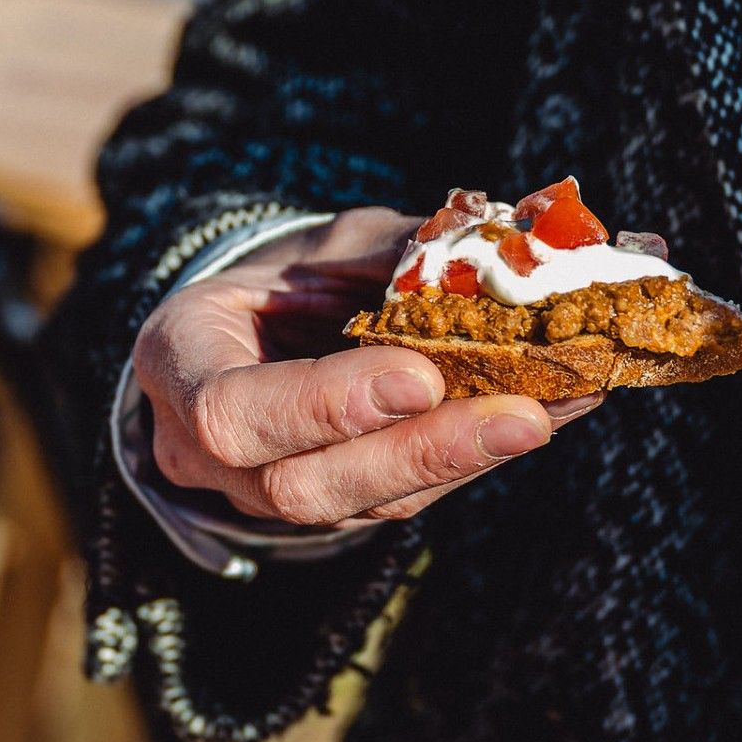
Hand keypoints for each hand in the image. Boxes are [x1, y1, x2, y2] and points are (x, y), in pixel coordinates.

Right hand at [133, 208, 597, 528]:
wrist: (255, 339)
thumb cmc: (280, 281)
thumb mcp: (318, 246)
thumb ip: (392, 253)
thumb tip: (519, 234)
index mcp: (180, 367)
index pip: (233, 413)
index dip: (325, 404)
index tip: (417, 377)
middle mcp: (210, 454)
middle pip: (305, 486)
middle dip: (420, 451)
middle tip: (522, 415)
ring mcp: (271, 494)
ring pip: (368, 504)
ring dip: (472, 457)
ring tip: (562, 408)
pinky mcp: (339, 508)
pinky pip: (410, 495)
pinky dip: (484, 452)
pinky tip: (557, 410)